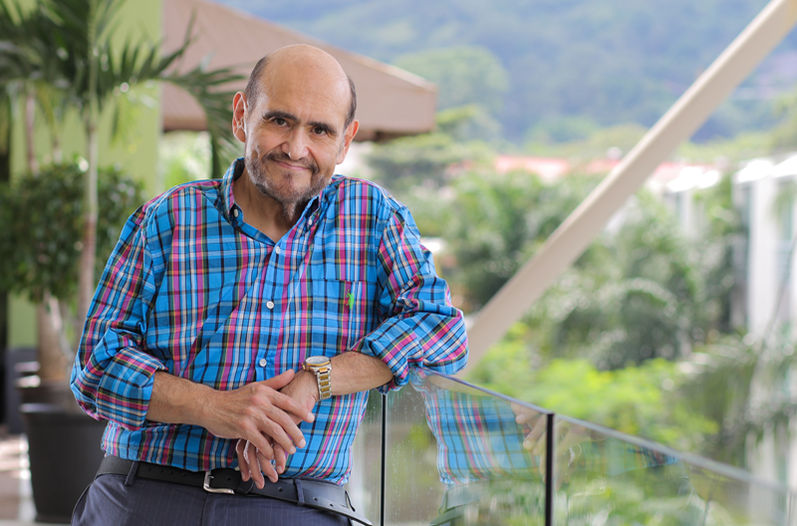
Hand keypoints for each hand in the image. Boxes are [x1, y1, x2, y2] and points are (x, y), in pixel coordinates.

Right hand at [236, 370, 318, 486]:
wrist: (210, 405)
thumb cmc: (235, 398)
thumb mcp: (256, 386)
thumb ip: (275, 382)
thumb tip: (292, 372)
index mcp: (264, 392)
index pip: (288, 402)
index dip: (301, 410)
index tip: (311, 418)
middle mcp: (259, 403)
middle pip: (284, 419)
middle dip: (296, 432)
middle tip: (303, 441)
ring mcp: (251, 416)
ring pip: (275, 431)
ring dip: (285, 443)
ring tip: (291, 450)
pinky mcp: (243, 428)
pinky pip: (260, 441)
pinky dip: (268, 450)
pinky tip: (272, 455)